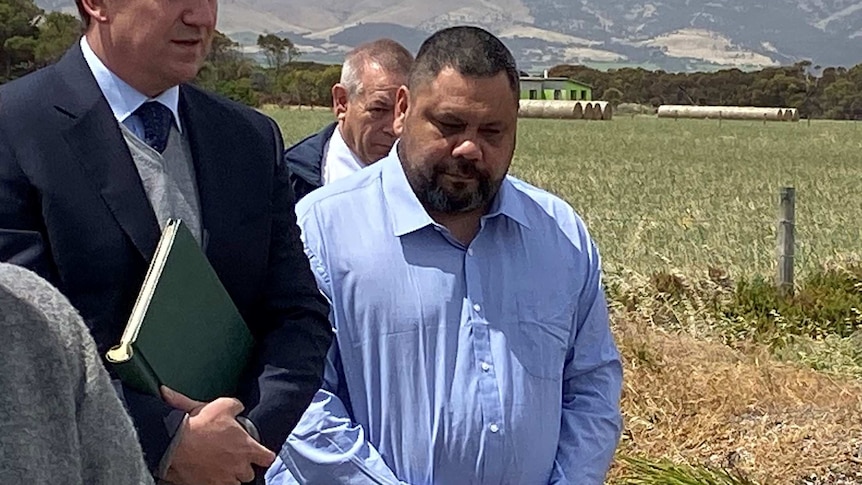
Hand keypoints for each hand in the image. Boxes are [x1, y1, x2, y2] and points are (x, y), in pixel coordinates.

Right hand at [160, 386, 275, 484]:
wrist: (175, 443)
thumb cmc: (201, 424)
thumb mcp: (222, 405)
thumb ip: (236, 406)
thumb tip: (239, 407)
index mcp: (247, 448)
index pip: (267, 459)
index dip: (264, 456)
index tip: (259, 453)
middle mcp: (238, 467)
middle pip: (249, 474)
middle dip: (243, 467)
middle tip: (233, 458)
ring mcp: (223, 480)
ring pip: (233, 483)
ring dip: (229, 476)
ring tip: (219, 466)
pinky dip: (214, 481)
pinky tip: (207, 472)